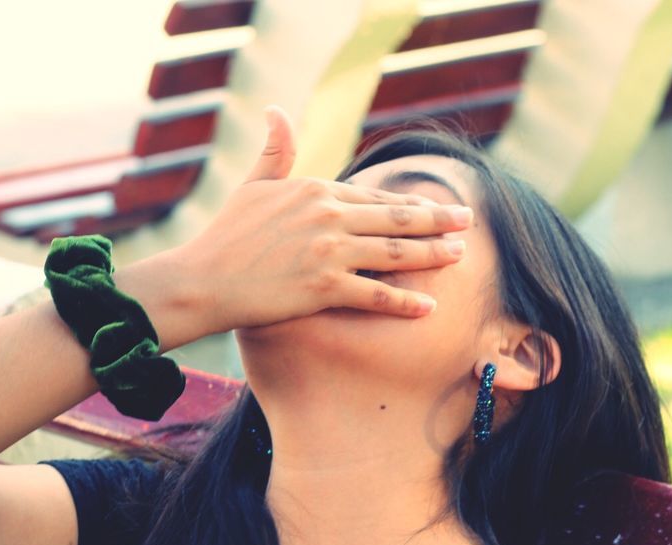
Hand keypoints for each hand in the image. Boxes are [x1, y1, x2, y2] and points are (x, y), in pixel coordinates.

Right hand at [173, 105, 471, 333]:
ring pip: (394, 254)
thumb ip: (276, 150)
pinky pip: (374, 295)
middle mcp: (329, 217)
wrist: (203, 280)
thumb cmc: (225, 235)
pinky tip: (429, 306)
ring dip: (431, 254)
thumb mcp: (253, 185)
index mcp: (316, 190)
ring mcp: (329, 252)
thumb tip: (276, 110)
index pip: (376, 197)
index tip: (437, 207)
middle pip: (396, 220)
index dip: (412, 204)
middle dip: (438, 220)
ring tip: (458, 256)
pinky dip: (404, 302)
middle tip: (467, 222)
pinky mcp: (324, 288)